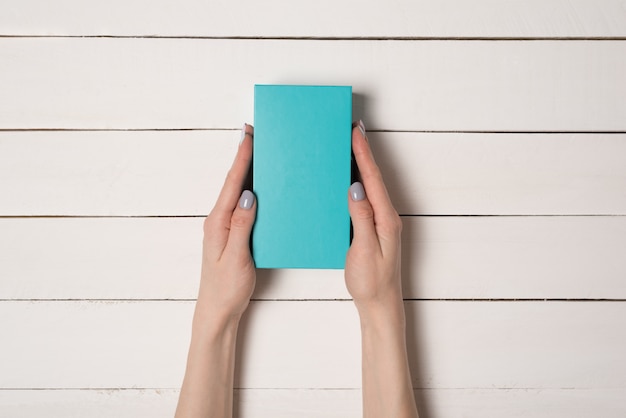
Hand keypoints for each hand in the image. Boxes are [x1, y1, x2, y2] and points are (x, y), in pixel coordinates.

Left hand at [195, 124, 256, 327]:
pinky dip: (250, 191)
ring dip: (247, 172)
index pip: (232, 185)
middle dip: (244, 157)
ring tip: (259, 153)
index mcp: (217, 223)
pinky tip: (261, 188)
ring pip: (238, 193)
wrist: (216, 311)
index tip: (249, 136)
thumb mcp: (235, 258)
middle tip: (253, 133)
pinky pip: (242, 207)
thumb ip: (242, 226)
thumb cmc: (225, 288)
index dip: (241, 158)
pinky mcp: (232, 234)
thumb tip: (249, 195)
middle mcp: (218, 220)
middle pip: (234, 183)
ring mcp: (224, 227)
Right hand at [345, 121, 403, 314]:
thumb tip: (355, 187)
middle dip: (362, 152)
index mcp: (385, 219)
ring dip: (360, 165)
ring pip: (370, 186)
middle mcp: (386, 216)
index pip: (372, 179)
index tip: (355, 132)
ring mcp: (381, 221)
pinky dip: (357, 182)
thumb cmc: (371, 282)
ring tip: (348, 146)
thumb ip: (361, 217)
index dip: (363, 154)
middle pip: (374, 177)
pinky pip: (365, 198)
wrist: (380, 304)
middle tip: (352, 129)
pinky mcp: (374, 228)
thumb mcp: (363, 250)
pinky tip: (347, 178)